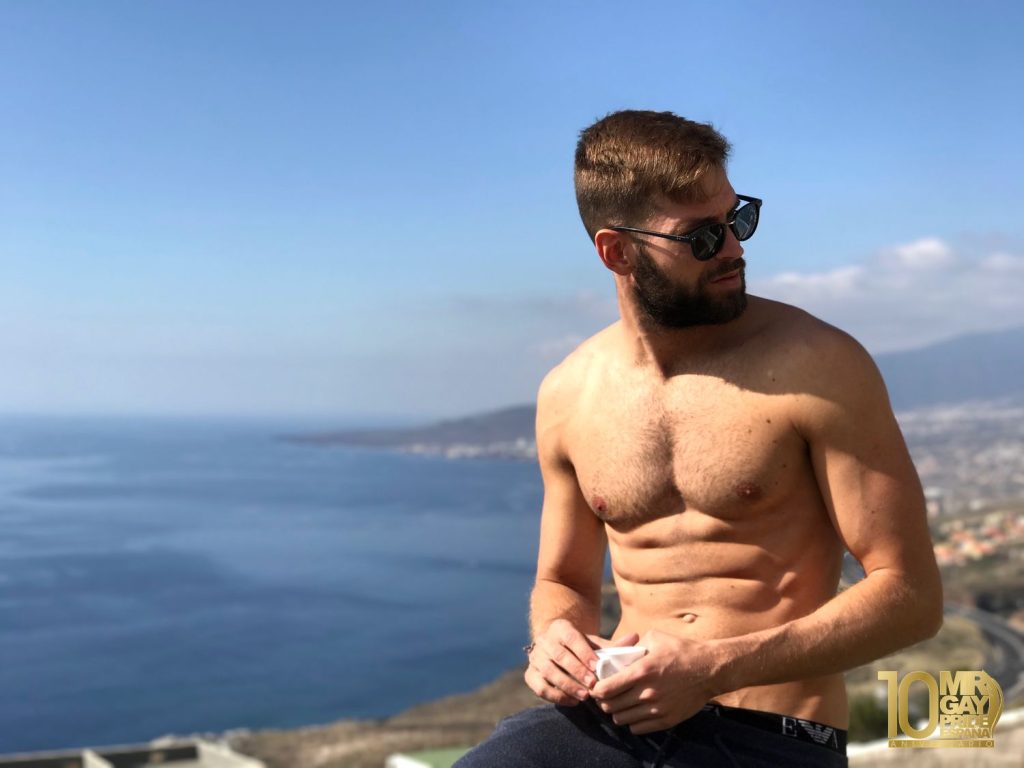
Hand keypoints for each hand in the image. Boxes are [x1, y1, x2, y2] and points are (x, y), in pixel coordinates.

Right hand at [524, 619, 639, 706]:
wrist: (557, 647)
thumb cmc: (581, 648)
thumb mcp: (594, 643)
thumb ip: (613, 645)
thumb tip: (636, 639)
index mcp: (560, 627)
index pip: (571, 638)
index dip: (583, 653)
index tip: (597, 667)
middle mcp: (544, 640)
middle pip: (559, 656)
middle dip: (576, 671)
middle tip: (592, 685)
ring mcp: (535, 658)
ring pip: (548, 672)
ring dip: (567, 685)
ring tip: (584, 696)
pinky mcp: (530, 674)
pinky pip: (539, 687)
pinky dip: (555, 695)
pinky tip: (572, 701)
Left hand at [591, 629, 721, 733]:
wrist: (710, 668)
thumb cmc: (682, 650)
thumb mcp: (655, 637)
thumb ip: (633, 646)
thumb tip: (616, 653)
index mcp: (641, 671)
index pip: (605, 689)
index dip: (597, 689)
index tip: (597, 686)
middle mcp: (647, 693)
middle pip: (610, 707)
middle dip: (604, 701)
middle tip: (606, 695)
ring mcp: (657, 709)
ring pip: (621, 720)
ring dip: (617, 712)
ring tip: (620, 703)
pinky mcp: (666, 720)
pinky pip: (638, 728)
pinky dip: (632, 722)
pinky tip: (635, 711)